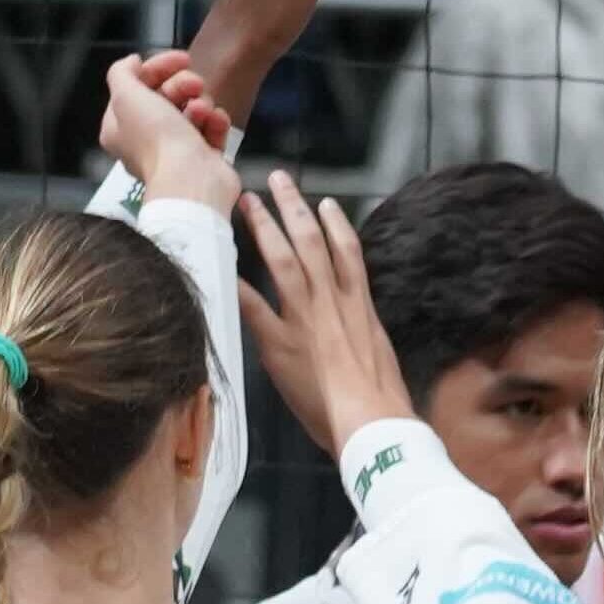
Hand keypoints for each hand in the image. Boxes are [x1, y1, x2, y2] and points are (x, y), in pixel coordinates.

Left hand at [97, 49, 240, 215]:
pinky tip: (215, 121)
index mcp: (120, 127)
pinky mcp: (202, 157)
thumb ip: (121, 72)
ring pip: (191, 109)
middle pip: (166, 96)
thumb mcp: (125, 96)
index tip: (180, 59)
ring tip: (203, 110)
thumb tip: (132, 63)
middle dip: (183, 84)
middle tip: (195, 84)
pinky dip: (215, 121)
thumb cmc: (156, 139)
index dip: (158, 67)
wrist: (191, 179)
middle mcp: (145, 139)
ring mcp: (176, 150)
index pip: (138, 86)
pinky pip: (211, 128)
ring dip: (201, 102)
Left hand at [237, 173, 412, 449]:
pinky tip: (220, 265)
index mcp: (360, 307)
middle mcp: (333, 305)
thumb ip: (362, 338)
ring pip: (286, 260)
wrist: (374, 422)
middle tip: (278, 180)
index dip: (336, 224)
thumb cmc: (382, 404)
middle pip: (313, 242)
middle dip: (294, 208)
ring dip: (265, 228)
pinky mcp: (282, 345)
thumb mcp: (379, 360)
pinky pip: (254, 308)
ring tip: (249, 203)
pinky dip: (238, 285)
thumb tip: (356, 336)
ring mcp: (307, 321)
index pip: (349, 252)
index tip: (325, 203)